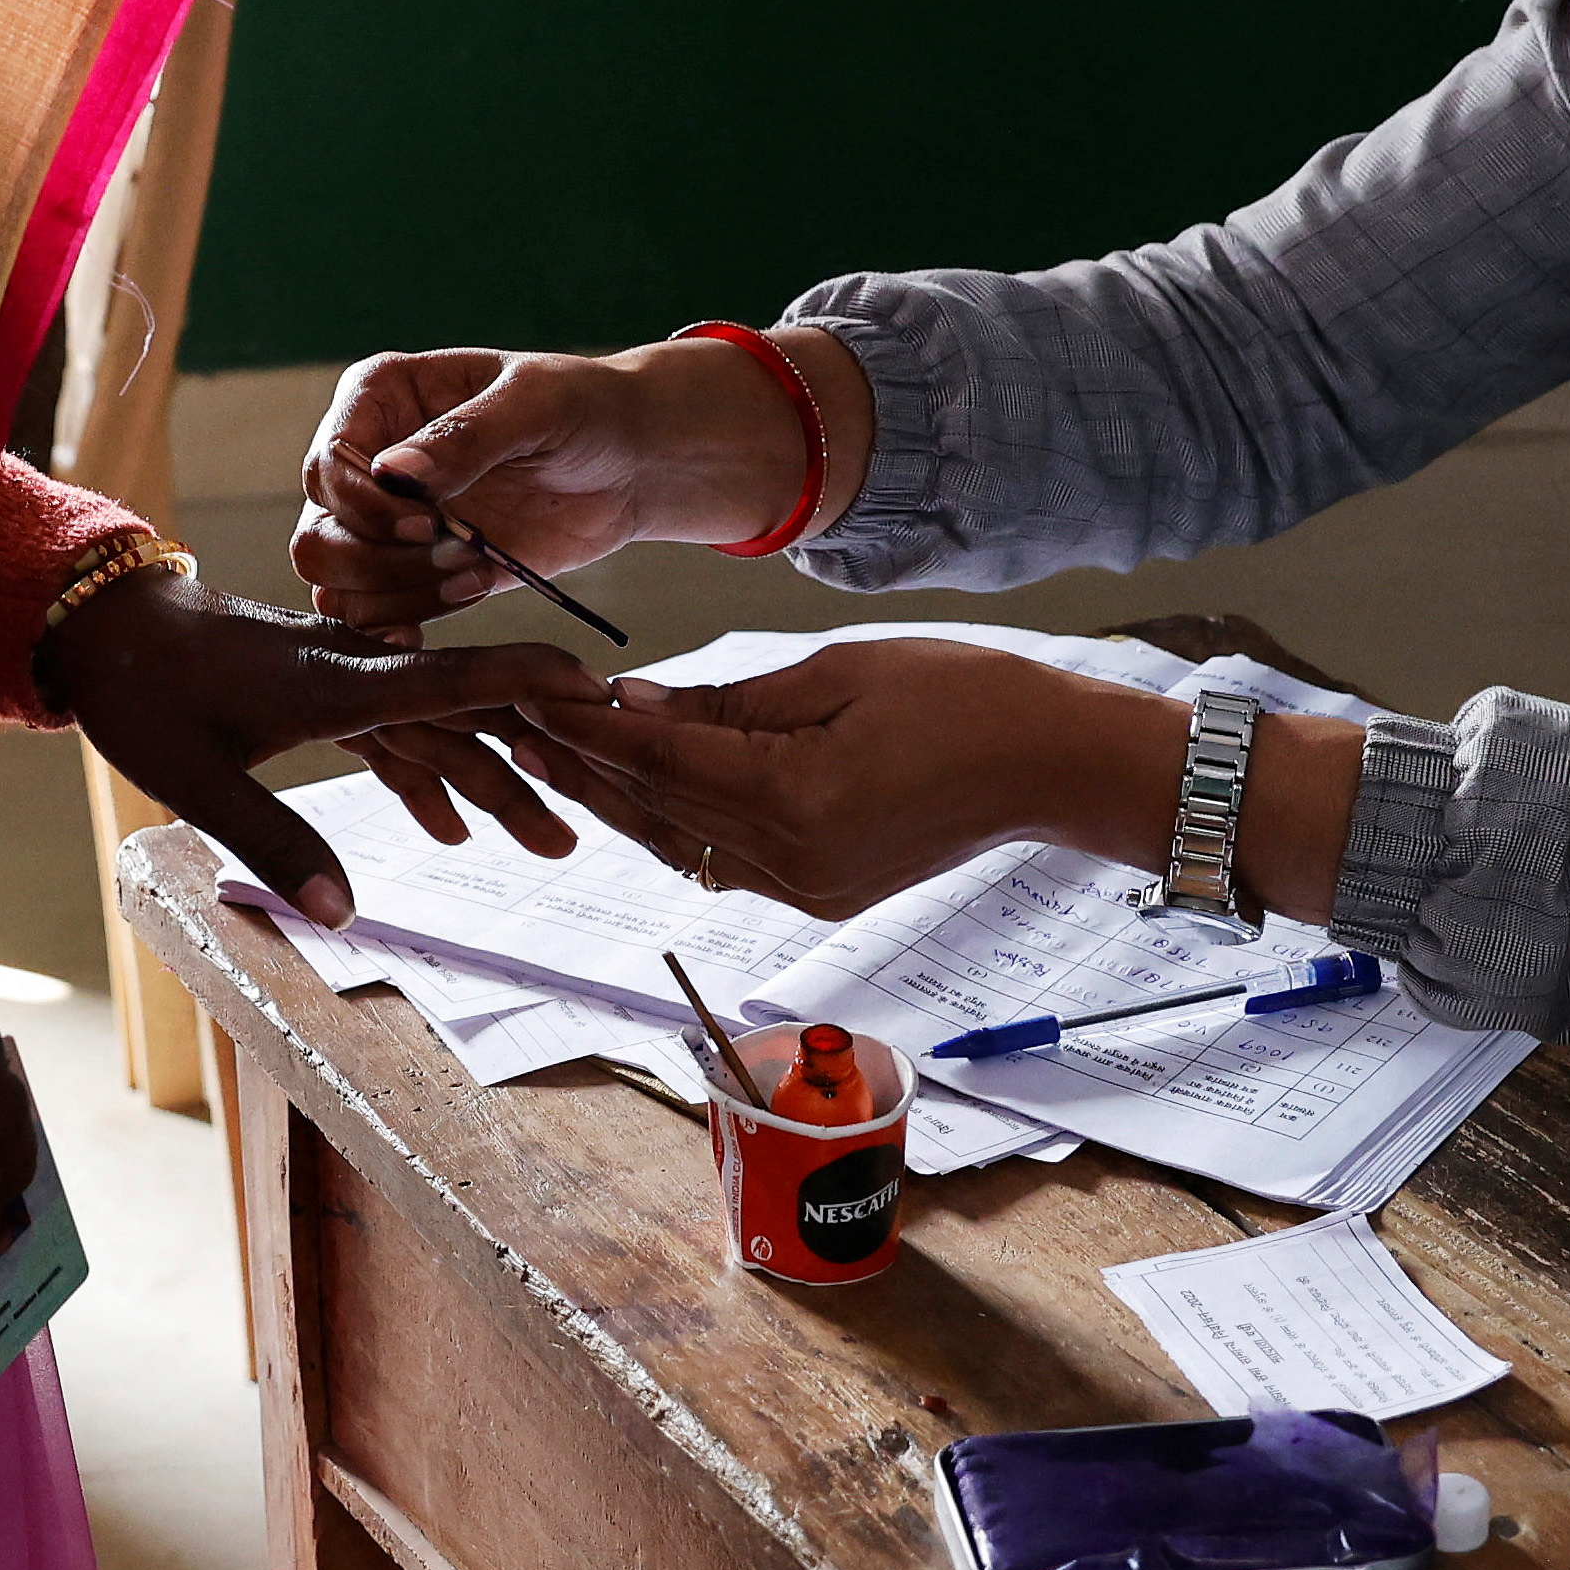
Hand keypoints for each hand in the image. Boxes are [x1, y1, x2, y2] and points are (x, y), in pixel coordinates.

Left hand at [27, 565, 586, 909]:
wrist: (104, 625)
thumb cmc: (142, 692)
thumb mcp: (195, 778)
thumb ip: (274, 840)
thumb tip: (343, 915)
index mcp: (342, 682)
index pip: (467, 679)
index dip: (541, 689)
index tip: (608, 709)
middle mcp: (358, 674)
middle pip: (471, 718)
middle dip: (536, 768)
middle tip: (592, 827)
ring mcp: (343, 684)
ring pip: (439, 731)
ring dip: (492, 783)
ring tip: (548, 840)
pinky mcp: (320, 697)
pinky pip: (393, 736)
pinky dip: (428, 779)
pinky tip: (452, 831)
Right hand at [291, 333, 861, 628]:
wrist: (632, 462)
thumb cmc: (585, 408)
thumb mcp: (535, 405)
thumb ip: (464, 438)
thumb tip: (392, 474)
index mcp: (378, 400)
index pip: (327, 466)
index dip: (366, 506)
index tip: (428, 522)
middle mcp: (368, 464)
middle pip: (318, 534)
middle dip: (380, 560)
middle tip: (457, 554)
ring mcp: (386, 526)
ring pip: (338, 584)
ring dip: (400, 595)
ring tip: (475, 576)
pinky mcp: (416, 574)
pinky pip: (375, 616)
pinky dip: (403, 628)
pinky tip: (452, 614)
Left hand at [507, 638, 1149, 919]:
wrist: (1053, 764)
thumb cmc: (963, 697)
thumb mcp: (835, 673)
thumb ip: (725, 704)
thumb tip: (634, 707)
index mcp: (794, 800)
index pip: (658, 762)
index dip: (587, 729)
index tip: (530, 694)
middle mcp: (792, 862)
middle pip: (656, 812)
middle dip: (584, 768)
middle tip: (516, 723)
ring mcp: (807, 890)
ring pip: (682, 843)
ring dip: (620, 801)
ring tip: (557, 755)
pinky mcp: (822, 895)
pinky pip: (723, 860)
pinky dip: (677, 822)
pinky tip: (638, 789)